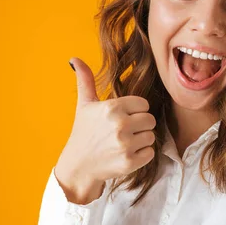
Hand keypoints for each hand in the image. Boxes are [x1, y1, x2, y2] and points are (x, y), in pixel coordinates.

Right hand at [54, 57, 156, 203]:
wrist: (79, 166)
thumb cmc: (84, 132)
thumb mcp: (85, 105)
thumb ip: (85, 80)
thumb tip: (74, 58)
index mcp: (112, 107)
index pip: (144, 104)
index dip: (135, 111)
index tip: (123, 118)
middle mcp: (120, 125)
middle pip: (150, 120)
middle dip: (140, 126)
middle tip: (124, 132)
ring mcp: (125, 145)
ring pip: (151, 136)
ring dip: (141, 141)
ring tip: (124, 143)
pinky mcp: (130, 162)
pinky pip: (150, 153)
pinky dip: (142, 156)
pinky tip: (126, 154)